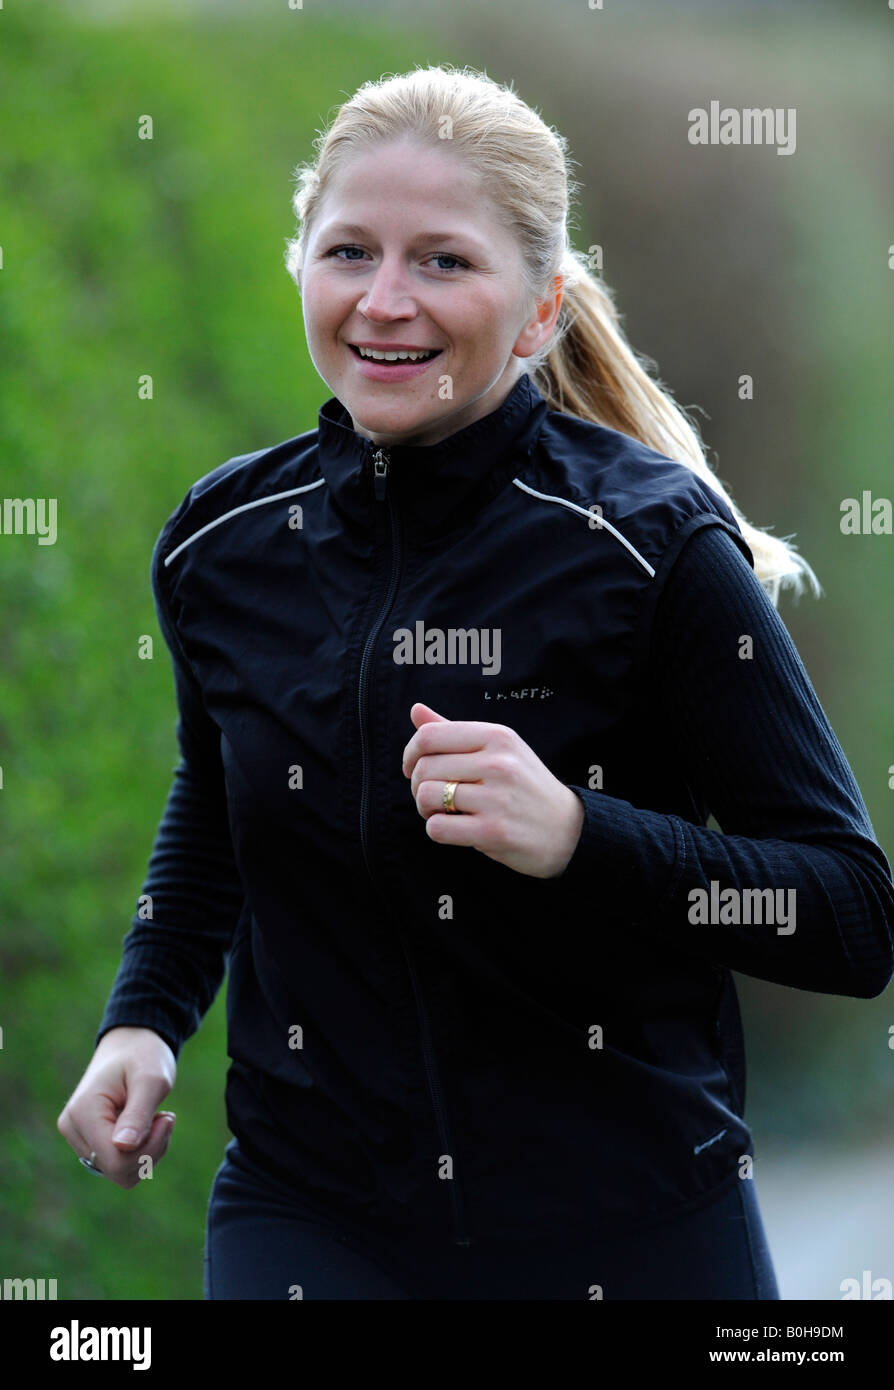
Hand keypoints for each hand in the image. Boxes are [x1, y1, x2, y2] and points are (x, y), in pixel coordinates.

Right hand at [57, 1026, 176, 1189]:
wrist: (131, 1044)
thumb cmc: (143, 1056)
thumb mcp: (150, 1079)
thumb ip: (138, 1113)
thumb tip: (123, 1147)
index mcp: (83, 1112)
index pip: (116, 1160)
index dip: (150, 1149)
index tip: (167, 1119)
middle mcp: (73, 1129)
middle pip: (118, 1171)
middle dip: (150, 1151)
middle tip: (165, 1119)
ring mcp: (78, 1137)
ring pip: (120, 1172)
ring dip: (147, 1152)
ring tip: (155, 1120)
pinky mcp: (90, 1142)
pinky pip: (119, 1166)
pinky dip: (140, 1152)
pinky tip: (146, 1126)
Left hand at [402, 702, 584, 878]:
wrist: (568, 829)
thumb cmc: (524, 786)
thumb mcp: (498, 750)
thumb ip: (454, 731)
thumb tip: (415, 709)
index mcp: (498, 737)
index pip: (430, 736)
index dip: (410, 753)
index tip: (412, 768)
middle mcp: (498, 763)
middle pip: (425, 768)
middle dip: (418, 786)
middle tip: (433, 797)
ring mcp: (497, 799)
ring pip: (426, 797)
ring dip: (426, 809)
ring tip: (444, 812)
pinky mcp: (493, 832)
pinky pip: (437, 828)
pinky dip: (437, 830)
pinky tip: (455, 829)